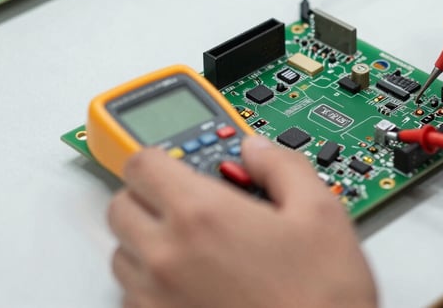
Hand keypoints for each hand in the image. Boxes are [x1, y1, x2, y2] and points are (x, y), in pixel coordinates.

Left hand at [107, 136, 376, 307]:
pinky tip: (195, 282)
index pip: (142, 164)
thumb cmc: (321, 298)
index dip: (162, 157)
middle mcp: (166, 256)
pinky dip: (152, 282)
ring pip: (122, 252)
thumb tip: (258, 150)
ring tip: (195, 243)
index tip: (181, 164)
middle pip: (121, 205)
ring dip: (148, 239)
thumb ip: (282, 166)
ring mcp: (156, 299)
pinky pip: (132, 296)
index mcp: (203, 215)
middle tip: (190, 200)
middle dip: (151, 195)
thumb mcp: (321, 213)